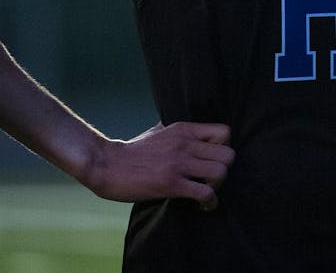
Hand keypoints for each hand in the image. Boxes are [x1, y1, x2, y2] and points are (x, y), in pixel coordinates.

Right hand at [83, 121, 234, 209]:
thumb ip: (178, 133)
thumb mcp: (159, 132)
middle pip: (229, 155)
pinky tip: (202, 206)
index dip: (223, 148)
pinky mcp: (171, 184)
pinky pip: (205, 192)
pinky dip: (209, 202)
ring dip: (218, 187)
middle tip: (211, 180)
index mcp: (184, 130)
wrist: (106, 165)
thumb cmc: (132, 151)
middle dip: (224, 170)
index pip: (225, 132)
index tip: (212, 160)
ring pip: (221, 172)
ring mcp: (179, 164)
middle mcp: (186, 144)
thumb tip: (192, 135)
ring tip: (206, 192)